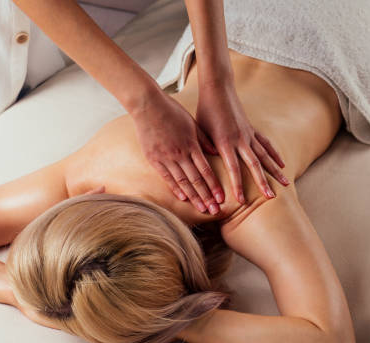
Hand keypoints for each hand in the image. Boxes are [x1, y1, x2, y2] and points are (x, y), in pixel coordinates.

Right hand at [133, 91, 224, 214]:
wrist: (147, 105)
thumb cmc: (172, 111)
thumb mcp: (192, 123)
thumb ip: (204, 140)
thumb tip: (216, 153)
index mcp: (192, 145)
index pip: (206, 170)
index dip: (214, 186)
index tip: (221, 198)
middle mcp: (180, 154)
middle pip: (196, 180)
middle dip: (207, 197)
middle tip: (215, 211)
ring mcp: (166, 157)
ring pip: (182, 182)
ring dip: (193, 197)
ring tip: (202, 209)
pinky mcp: (153, 158)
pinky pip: (166, 177)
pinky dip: (175, 188)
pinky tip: (183, 198)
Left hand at [196, 81, 288, 203]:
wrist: (218, 89)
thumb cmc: (204, 112)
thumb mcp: (200, 132)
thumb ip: (206, 150)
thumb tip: (208, 170)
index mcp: (225, 142)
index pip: (233, 169)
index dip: (237, 185)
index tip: (241, 200)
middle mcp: (240, 140)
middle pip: (255, 165)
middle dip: (263, 182)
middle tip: (271, 197)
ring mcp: (249, 135)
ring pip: (265, 156)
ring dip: (275, 171)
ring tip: (286, 184)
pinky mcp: (252, 130)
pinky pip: (266, 145)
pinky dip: (275, 155)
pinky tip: (283, 165)